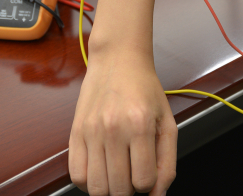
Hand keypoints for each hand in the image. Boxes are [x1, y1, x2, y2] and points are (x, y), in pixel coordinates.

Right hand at [69, 50, 176, 195]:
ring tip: (117, 172)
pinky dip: (88, 181)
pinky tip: (100, 168)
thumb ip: (167, 162)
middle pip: (119, 190)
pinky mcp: (75, 131)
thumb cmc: (144, 88)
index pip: (143, 182)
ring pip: (97, 188)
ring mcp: (91, 130)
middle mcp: (113, 129)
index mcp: (139, 125)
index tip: (147, 169)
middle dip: (130, 189)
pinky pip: (76, 175)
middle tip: (132, 170)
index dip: (148, 183)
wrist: (117, 59)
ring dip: (110, 188)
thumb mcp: (167, 120)